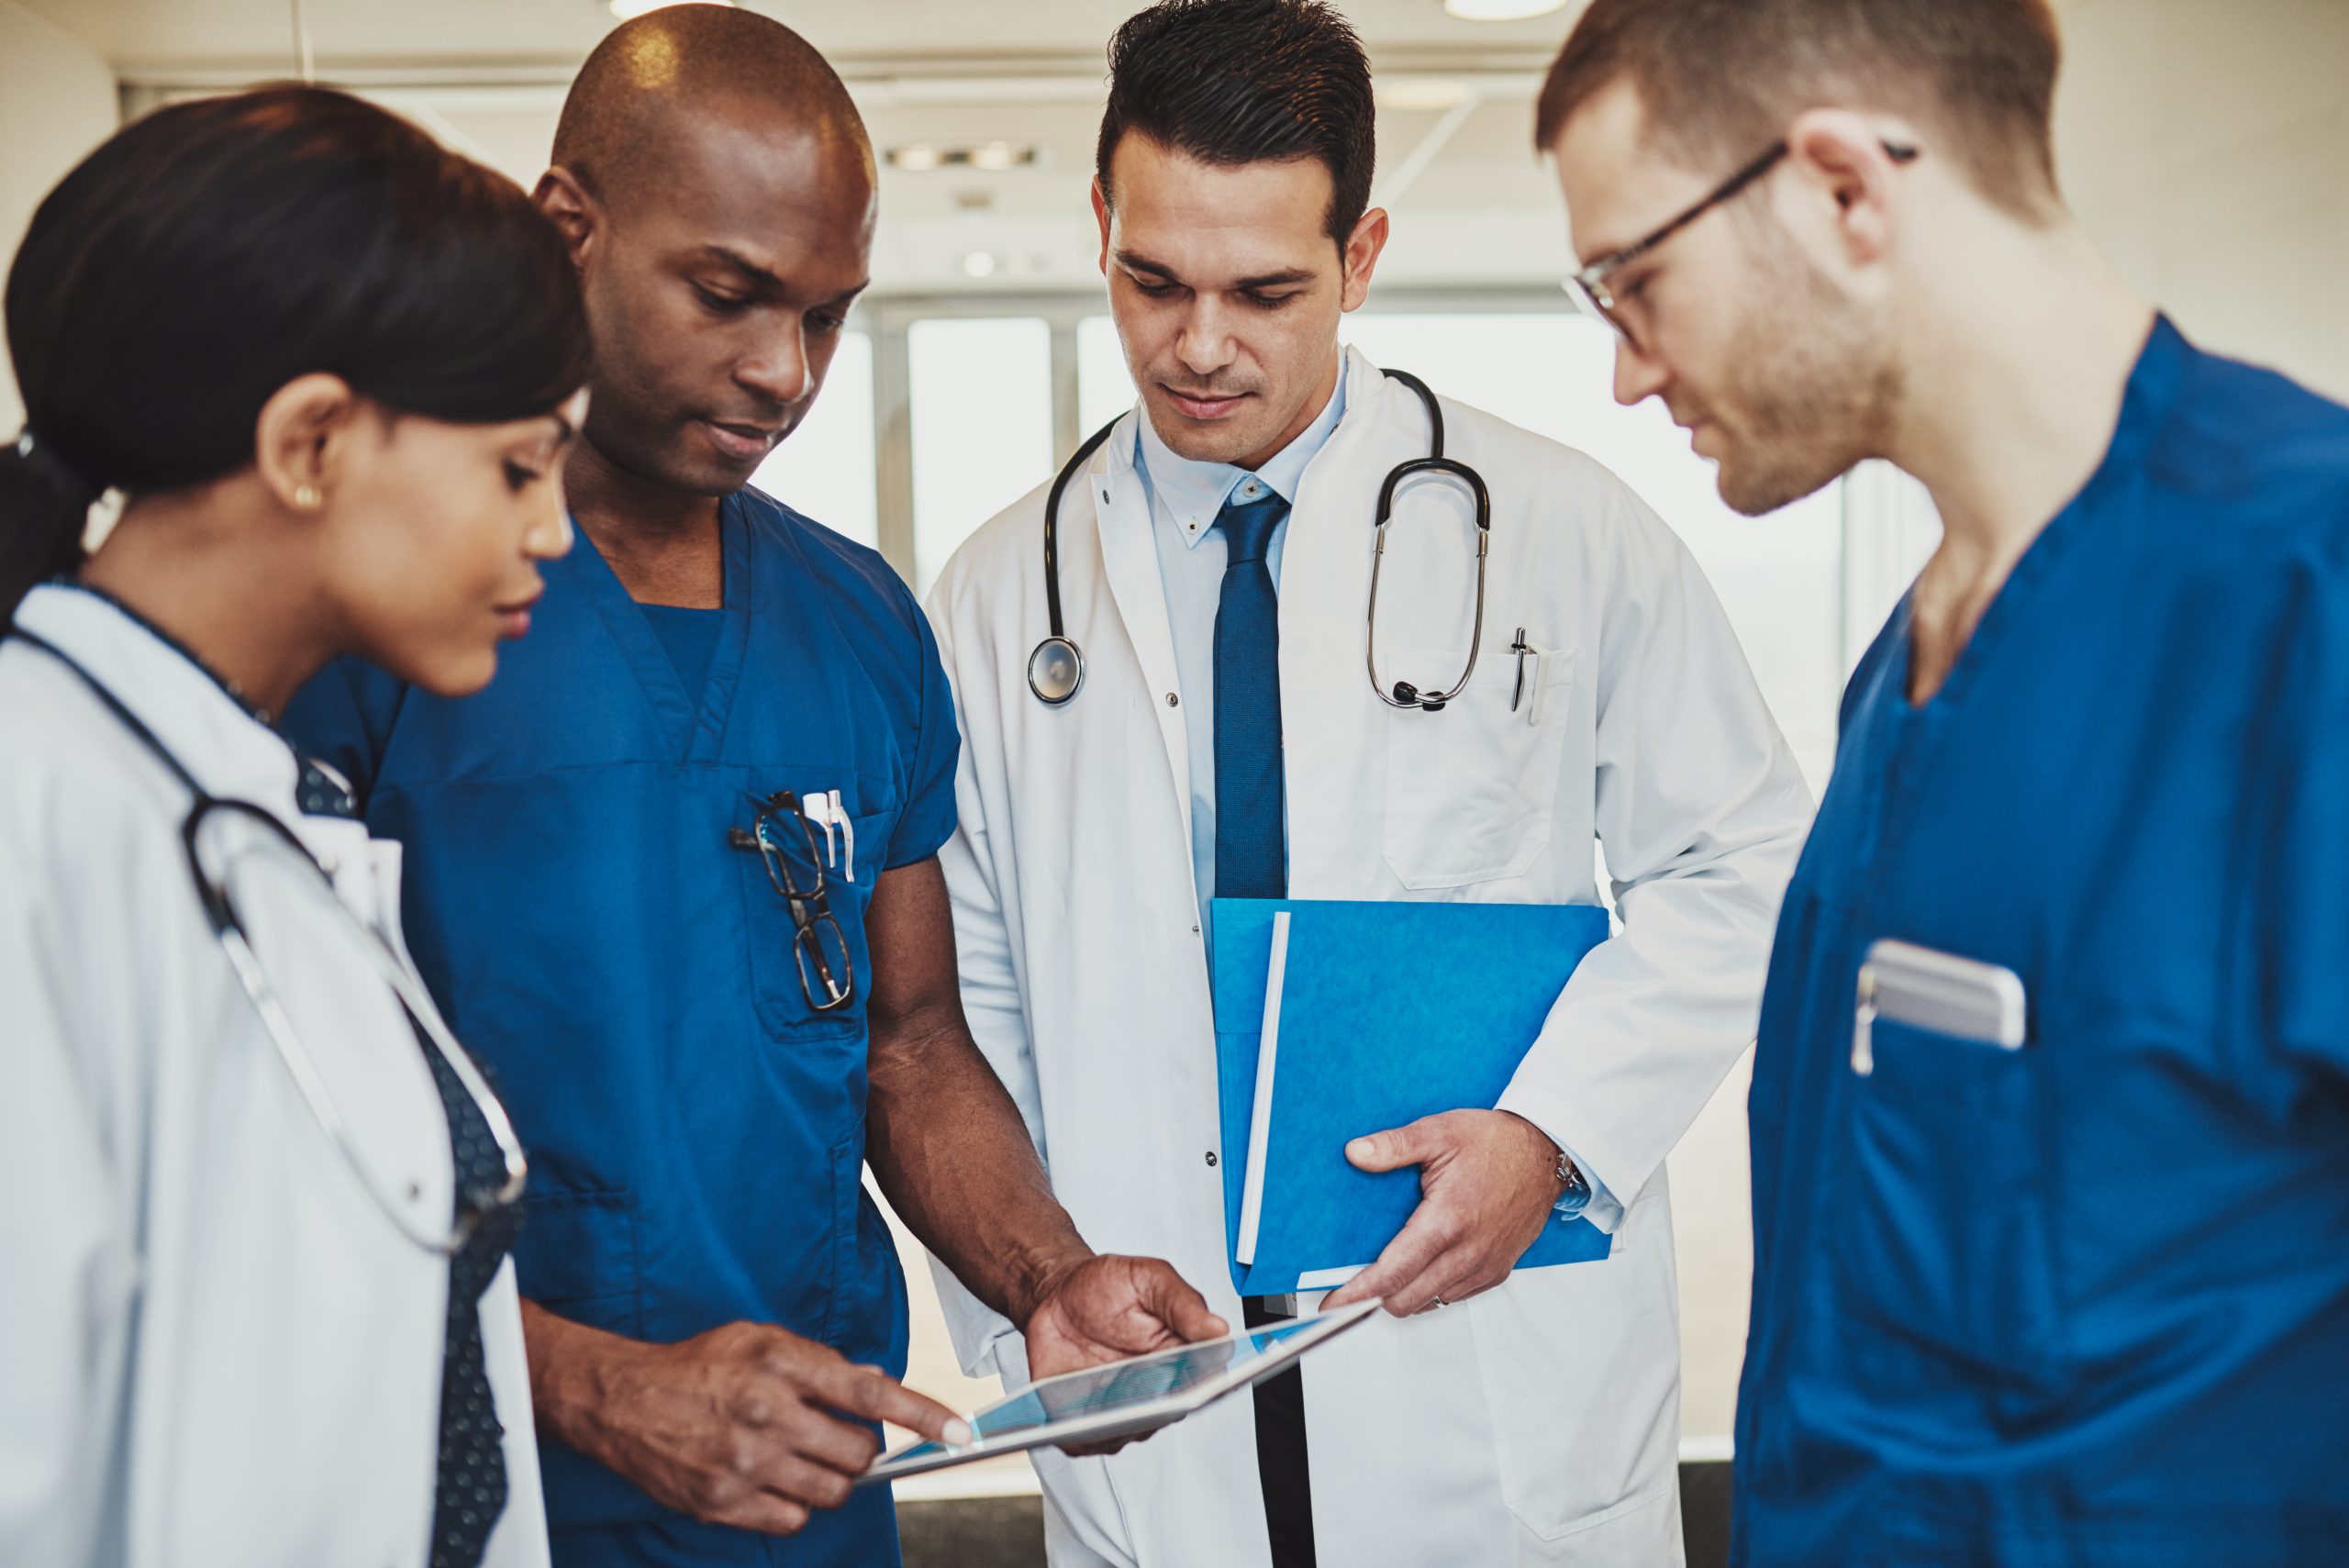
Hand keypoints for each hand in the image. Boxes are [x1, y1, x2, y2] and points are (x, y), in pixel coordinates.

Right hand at [533, 1313, 970, 1535]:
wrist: (623, 1401)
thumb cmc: (698, 1366)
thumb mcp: (762, 1340)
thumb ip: (822, 1362)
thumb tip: (875, 1382)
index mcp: (781, 1363)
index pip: (871, 1391)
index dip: (922, 1414)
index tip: (958, 1430)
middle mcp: (766, 1413)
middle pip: (858, 1453)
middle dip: (863, 1450)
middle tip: (841, 1438)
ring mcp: (745, 1463)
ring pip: (832, 1491)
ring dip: (830, 1478)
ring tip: (799, 1455)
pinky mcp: (724, 1502)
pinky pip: (793, 1518)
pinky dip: (795, 1504)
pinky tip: (772, 1479)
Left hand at [1022, 1253, 1228, 1454]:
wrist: (1056, 1296)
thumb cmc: (1105, 1288)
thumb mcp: (1150, 1279)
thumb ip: (1183, 1303)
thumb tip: (1218, 1329)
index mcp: (1182, 1355)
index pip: (1209, 1381)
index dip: (1209, 1386)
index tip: (1204, 1383)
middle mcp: (1157, 1389)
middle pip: (1170, 1412)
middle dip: (1162, 1405)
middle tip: (1153, 1391)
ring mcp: (1124, 1409)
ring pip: (1131, 1430)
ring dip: (1122, 1419)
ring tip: (1110, 1402)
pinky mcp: (1087, 1422)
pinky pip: (1088, 1440)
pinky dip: (1082, 1430)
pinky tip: (1075, 1413)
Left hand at [1321, 1110, 1566, 1316]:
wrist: (1545, 1153)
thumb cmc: (1496, 1142)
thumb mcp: (1439, 1132)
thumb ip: (1394, 1146)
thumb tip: (1356, 1153)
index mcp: (1446, 1221)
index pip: (1392, 1273)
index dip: (1358, 1293)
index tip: (1334, 1302)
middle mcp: (1467, 1252)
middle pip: (1407, 1300)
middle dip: (1376, 1297)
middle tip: (1355, 1282)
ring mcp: (1485, 1265)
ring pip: (1431, 1302)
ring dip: (1405, 1293)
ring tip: (1390, 1270)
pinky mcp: (1498, 1271)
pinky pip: (1455, 1297)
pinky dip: (1432, 1291)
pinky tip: (1424, 1267)